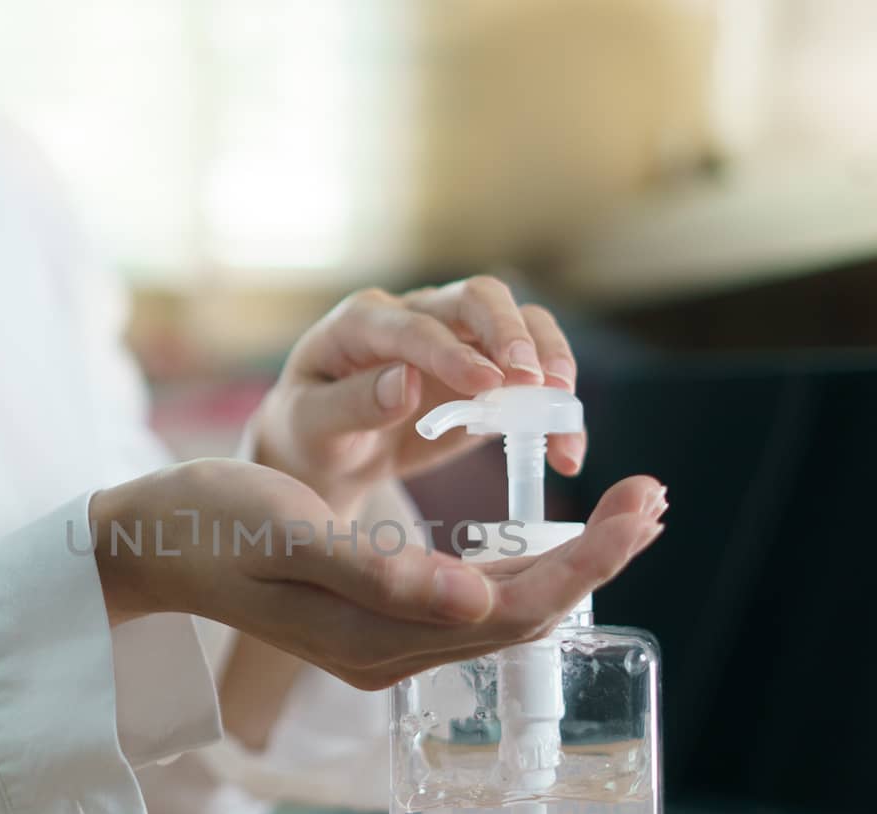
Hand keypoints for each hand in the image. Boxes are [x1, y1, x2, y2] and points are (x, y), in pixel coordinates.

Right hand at [89, 460, 663, 690]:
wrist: (152, 543)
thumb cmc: (212, 525)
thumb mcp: (290, 538)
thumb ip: (382, 574)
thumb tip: (478, 599)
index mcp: (377, 637)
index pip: (511, 610)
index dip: (586, 561)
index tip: (642, 506)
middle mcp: (392, 652)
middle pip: (521, 616)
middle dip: (597, 559)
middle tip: (657, 497)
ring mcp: (387, 640)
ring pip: (504, 610)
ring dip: (571, 562)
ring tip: (628, 511)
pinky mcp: (379, 618)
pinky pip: (473, 602)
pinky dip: (524, 565)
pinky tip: (550, 536)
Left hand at [251, 276, 587, 518]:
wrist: (329, 452)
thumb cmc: (310, 435)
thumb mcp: (311, 426)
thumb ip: (352, 405)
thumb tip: (406, 381)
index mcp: (363, 321)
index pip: (415, 325)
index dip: (451, 351)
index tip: (486, 384)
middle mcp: (417, 316)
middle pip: (479, 298)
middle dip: (512, 334)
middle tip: (536, 381)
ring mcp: (459, 339)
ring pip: (522, 325)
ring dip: (550, 361)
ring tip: (562, 411)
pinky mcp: (489, 373)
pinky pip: (535, 377)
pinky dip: (556, 409)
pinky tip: (566, 448)